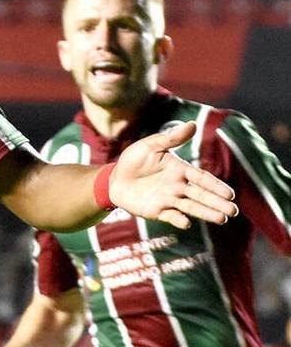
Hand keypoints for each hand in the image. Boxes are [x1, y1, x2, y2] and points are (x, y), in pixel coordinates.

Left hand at [111, 121, 237, 228]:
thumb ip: (171, 137)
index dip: (215, 185)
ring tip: (222, 219)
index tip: (229, 194)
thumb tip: (192, 123)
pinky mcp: (157, 211)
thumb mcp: (150, 145)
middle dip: (217, 203)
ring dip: (206, 213)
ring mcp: (168, 199)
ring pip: (191, 207)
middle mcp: (178, 186)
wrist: (114, 178)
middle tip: (232, 211)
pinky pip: (170, 216)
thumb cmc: (133, 160)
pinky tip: (187, 223)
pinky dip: (178, 220)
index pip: (201, 178)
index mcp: (179, 170)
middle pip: (201, 195)